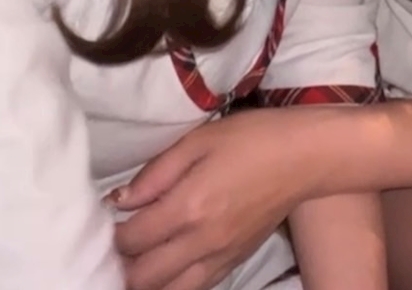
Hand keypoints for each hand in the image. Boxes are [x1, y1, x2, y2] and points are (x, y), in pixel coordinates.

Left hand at [109, 109, 316, 289]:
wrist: (306, 155)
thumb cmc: (253, 137)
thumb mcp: (199, 140)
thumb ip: (156, 173)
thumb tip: (119, 200)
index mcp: (189, 207)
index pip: (132, 239)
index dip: (111, 234)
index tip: (104, 219)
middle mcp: (201, 242)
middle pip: (143, 277)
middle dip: (121, 266)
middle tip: (113, 246)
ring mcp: (220, 257)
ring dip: (144, 282)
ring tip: (134, 264)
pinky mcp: (235, 261)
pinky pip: (195, 289)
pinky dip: (172, 286)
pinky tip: (164, 271)